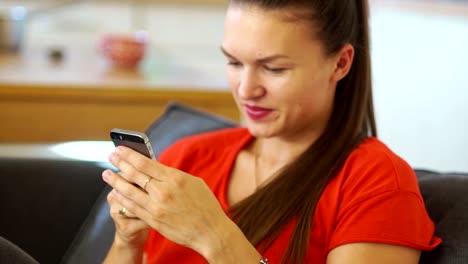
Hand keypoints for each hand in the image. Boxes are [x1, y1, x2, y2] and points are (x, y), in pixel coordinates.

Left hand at [102, 146, 232, 258]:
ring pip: (130, 191)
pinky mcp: (154, 220)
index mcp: (175, 178)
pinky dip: (122, 199)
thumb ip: (173, 176)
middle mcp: (164, 191)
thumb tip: (157, 169)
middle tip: (110, 156)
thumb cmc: (206, 205)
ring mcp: (157, 207)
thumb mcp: (193, 183)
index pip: (146, 163)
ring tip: (107, 174)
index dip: (130, 155)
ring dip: (116, 181)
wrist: (210, 231)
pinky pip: (133, 207)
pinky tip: (115, 193)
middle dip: (120, 164)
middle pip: (135, 174)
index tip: (120, 149)